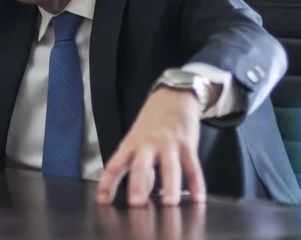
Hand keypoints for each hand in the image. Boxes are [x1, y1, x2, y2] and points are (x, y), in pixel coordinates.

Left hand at [96, 87, 205, 206]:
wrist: (173, 96)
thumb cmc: (152, 122)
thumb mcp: (138, 139)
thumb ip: (137, 165)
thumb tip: (141, 193)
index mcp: (131, 143)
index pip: (115, 165)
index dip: (107, 182)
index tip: (102, 200)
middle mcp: (148, 144)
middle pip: (140, 166)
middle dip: (138, 186)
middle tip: (136, 205)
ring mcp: (169, 144)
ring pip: (169, 168)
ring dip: (169, 187)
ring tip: (169, 205)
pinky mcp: (188, 144)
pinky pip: (193, 167)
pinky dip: (197, 184)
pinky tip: (198, 200)